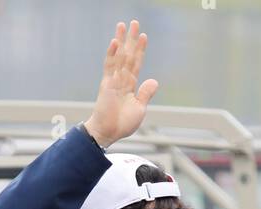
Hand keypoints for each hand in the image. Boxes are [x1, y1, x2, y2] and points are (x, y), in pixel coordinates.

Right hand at [84, 19, 158, 147]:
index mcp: (130, 85)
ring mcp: (113, 80)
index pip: (136, 63)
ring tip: (122, 25)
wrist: (109, 132)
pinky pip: (109, 66)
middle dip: (131, 39)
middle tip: (134, 23)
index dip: (140, 50)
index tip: (144, 37)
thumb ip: (145, 93)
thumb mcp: (139, 108)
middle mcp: (121, 79)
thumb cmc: (122, 124)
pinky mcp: (106, 84)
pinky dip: (112, 54)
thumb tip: (154, 81)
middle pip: (128, 55)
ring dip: (121, 40)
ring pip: (118, 56)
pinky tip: (115, 42)